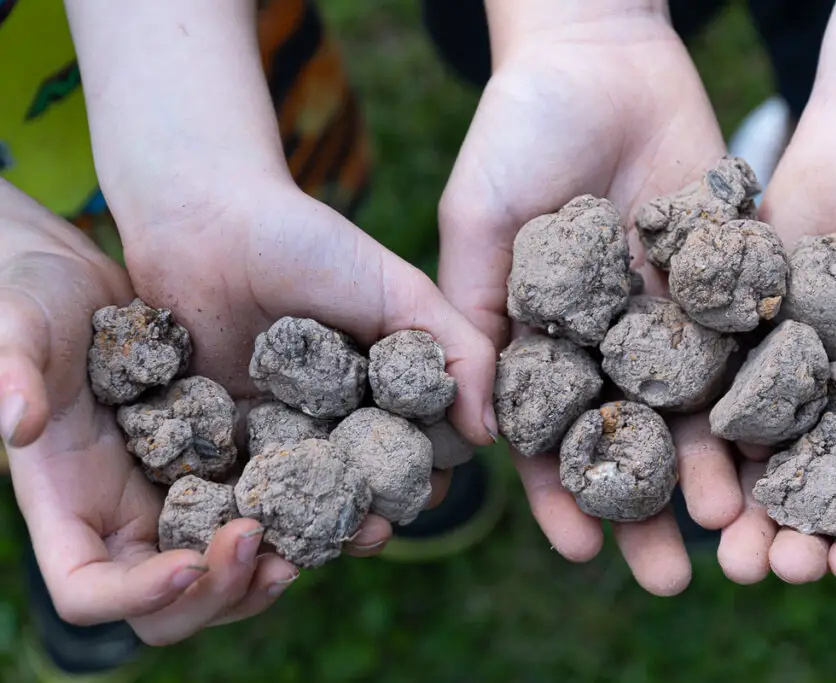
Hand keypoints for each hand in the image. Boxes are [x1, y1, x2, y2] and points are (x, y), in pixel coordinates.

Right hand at [0, 181, 297, 644]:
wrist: (95, 283)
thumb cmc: (39, 299)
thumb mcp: (18, 323)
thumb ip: (12, 369)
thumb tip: (16, 423)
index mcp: (68, 504)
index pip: (88, 590)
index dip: (134, 596)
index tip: (187, 565)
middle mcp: (127, 518)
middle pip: (172, 606)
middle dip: (222, 592)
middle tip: (270, 555)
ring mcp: (180, 499)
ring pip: (230, 572)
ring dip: (275, 568)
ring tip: (327, 538)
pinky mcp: (227, 468)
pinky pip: (267, 513)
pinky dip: (304, 519)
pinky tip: (347, 498)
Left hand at [64, 0, 498, 545]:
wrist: (206, 219)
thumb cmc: (311, 244)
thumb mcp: (401, 291)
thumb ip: (458, 353)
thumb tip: (490, 436)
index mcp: (382, 383)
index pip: (413, 445)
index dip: (423, 474)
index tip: (426, 490)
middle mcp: (334, 411)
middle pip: (360, 480)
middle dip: (372, 510)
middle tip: (374, 526)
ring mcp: (277, 426)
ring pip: (306, 494)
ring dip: (319, 524)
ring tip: (326, 536)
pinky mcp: (223, 434)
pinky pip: (245, 485)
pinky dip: (259, 513)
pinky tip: (266, 528)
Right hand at [438, 4, 743, 593]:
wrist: (597, 52)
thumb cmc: (515, 133)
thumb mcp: (475, 223)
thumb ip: (470, 316)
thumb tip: (473, 427)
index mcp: (545, 341)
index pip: (552, 436)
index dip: (564, 495)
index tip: (582, 551)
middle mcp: (610, 339)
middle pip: (631, 440)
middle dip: (648, 508)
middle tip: (670, 577)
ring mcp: (670, 310)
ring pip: (694, 407)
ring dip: (710, 469)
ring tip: (728, 525)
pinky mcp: (723, 273)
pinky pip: (743, 339)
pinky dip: (757, 393)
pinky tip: (771, 443)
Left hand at [716, 0, 835, 582]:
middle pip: (809, 491)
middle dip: (786, 536)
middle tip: (757, 568)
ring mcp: (784, 374)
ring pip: (753, 454)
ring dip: (732, 501)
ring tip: (711, 539)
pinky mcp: (735, 336)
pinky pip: (712, 388)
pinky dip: (695, 427)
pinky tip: (676, 458)